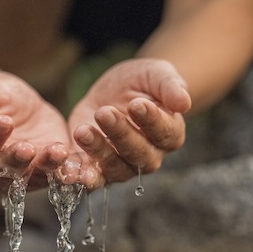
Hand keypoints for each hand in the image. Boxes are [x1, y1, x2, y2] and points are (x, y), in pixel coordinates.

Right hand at [0, 72, 76, 196]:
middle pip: (3, 173)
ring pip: (32, 178)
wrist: (13, 100)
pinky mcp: (45, 171)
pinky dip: (67, 172)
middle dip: (16, 160)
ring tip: (57, 151)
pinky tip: (77, 164)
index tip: (2, 122)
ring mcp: (21, 176)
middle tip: (27, 146)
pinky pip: (56, 176)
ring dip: (45, 167)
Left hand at [68, 59, 191, 184]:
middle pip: (138, 153)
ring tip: (82, 130)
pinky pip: (90, 177)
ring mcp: (122, 166)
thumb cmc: (141, 82)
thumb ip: (170, 86)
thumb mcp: (156, 74)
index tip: (137, 104)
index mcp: (169, 134)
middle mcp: (149, 156)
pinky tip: (68, 166)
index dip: (151, 120)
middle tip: (104, 113)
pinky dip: (79, 174)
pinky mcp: (96, 168)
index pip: (164, 132)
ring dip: (97, 150)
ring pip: (113, 166)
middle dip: (120, 134)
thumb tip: (184, 102)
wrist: (113, 91)